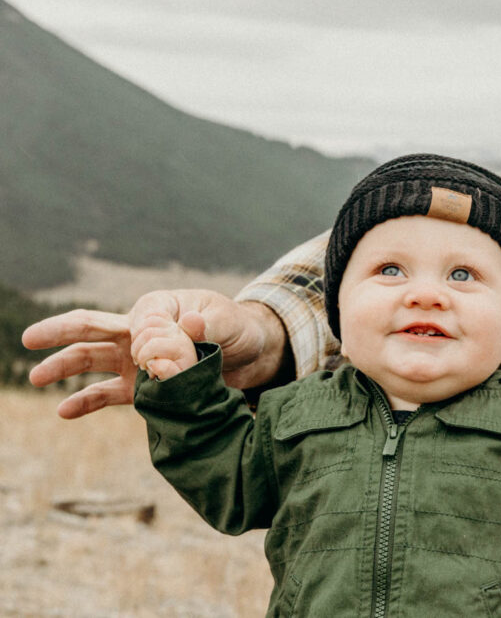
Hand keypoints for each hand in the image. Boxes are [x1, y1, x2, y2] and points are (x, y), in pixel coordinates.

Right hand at [22, 290, 287, 417]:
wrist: (254, 355)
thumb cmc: (239, 328)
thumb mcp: (227, 322)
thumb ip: (204, 326)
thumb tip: (186, 327)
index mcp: (158, 307)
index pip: (135, 321)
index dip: (149, 344)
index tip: (177, 361)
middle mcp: (141, 331)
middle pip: (92, 328)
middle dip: (59, 332)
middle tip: (28, 339)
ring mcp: (138, 360)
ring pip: (92, 361)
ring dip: (64, 368)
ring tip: (37, 377)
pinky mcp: (145, 386)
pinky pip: (108, 394)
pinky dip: (86, 402)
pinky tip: (64, 411)